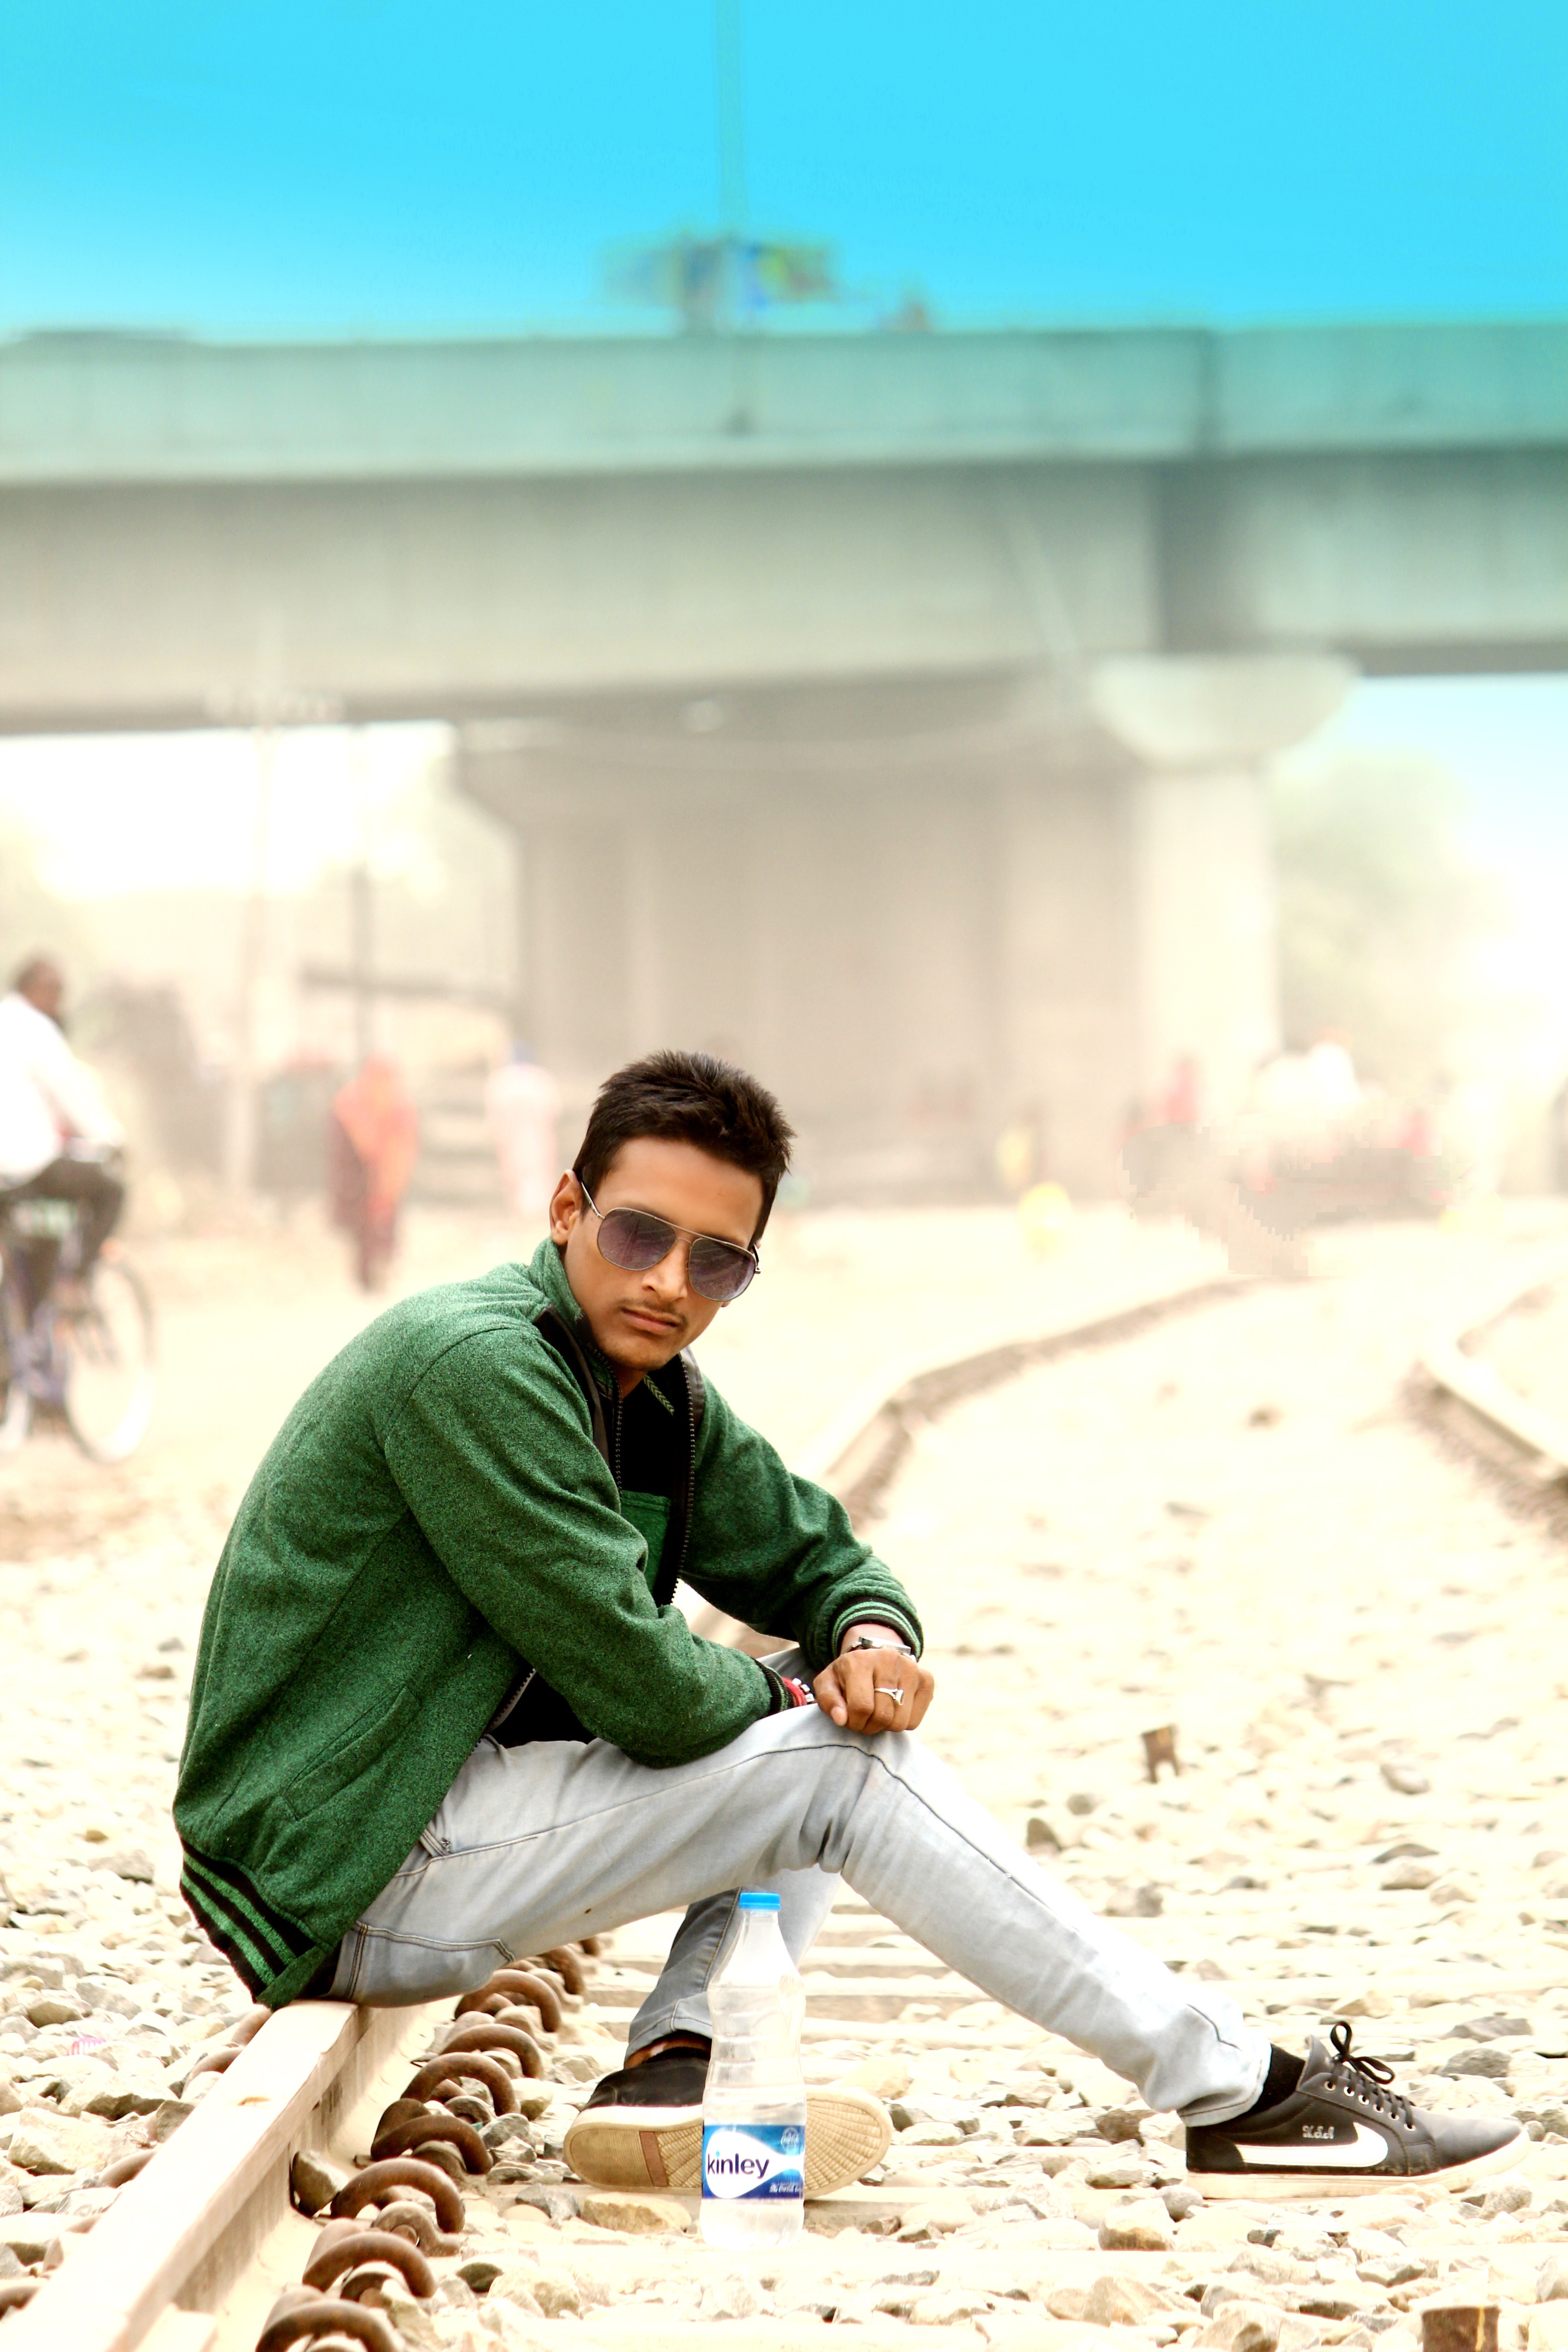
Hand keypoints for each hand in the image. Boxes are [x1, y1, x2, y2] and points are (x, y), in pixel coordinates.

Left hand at [813, 1623, 933, 1733]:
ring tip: (877, 1713)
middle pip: (883, 1716)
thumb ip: (828, 1701)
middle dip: (869, 1726)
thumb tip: (841, 1719)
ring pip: (900, 1722)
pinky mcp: (926, 1679)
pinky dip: (902, 1723)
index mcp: (861, 1661)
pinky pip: (915, 1721)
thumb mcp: (828, 1684)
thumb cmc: (847, 1677)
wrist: (873, 1657)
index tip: (849, 1719)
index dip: (853, 1722)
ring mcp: (911, 1669)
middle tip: (864, 1718)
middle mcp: (889, 1660)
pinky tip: (893, 1709)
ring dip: (886, 1726)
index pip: (861, 1707)